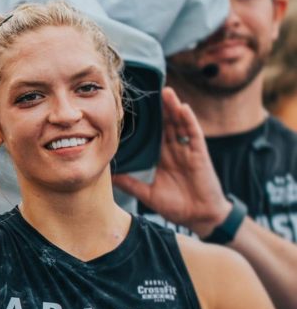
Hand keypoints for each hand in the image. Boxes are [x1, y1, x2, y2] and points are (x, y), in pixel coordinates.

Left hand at [113, 87, 230, 236]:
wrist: (200, 218)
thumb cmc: (177, 207)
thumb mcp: (148, 194)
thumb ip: (131, 184)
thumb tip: (110, 177)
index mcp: (164, 158)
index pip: (155, 134)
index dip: (149, 121)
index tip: (137, 107)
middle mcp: (176, 151)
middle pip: (167, 124)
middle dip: (161, 108)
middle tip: (151, 90)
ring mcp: (188, 151)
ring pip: (180, 124)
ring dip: (174, 108)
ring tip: (166, 91)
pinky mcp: (200, 155)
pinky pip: (194, 134)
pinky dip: (189, 121)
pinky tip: (183, 108)